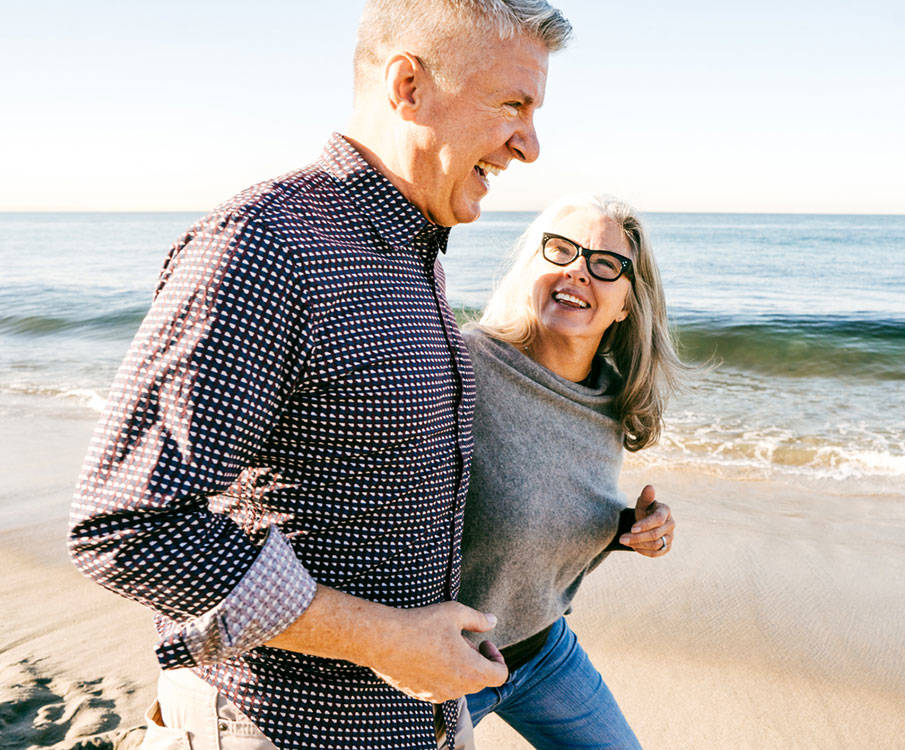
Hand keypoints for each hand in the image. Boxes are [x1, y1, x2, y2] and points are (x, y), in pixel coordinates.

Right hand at [369, 601, 508, 702]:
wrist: (383, 640)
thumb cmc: (421, 625)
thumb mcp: (454, 613)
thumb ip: (478, 619)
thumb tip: (493, 621)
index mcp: (471, 670)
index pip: (500, 675)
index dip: (497, 657)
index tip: (483, 642)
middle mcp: (457, 688)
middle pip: (480, 679)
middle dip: (476, 660)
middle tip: (460, 639)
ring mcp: (438, 694)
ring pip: (459, 684)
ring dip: (458, 667)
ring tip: (442, 645)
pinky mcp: (421, 694)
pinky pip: (440, 687)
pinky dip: (441, 674)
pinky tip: (427, 654)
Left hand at [619, 484, 674, 556]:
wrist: (648, 521)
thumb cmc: (645, 509)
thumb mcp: (643, 503)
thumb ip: (645, 497)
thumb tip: (649, 487)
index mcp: (666, 511)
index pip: (658, 519)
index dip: (645, 525)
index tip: (632, 528)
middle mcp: (671, 524)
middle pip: (655, 534)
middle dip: (637, 537)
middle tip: (621, 539)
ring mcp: (670, 537)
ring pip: (655, 545)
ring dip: (638, 545)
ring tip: (625, 541)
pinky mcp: (667, 547)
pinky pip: (656, 553)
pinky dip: (643, 551)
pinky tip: (633, 547)